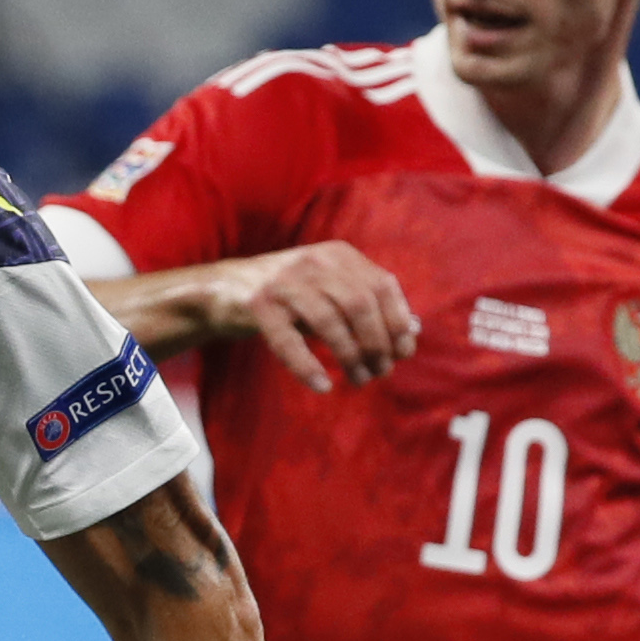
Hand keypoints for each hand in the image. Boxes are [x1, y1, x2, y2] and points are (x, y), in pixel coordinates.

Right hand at [195, 242, 418, 389]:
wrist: (226, 288)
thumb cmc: (291, 296)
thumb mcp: (331, 291)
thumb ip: (368, 305)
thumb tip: (413, 331)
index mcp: (339, 255)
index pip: (382, 285)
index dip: (398, 320)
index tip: (404, 351)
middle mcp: (314, 262)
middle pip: (360, 304)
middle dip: (377, 343)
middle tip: (381, 371)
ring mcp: (285, 282)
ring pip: (329, 322)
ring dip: (350, 357)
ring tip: (359, 379)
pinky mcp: (259, 305)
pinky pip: (288, 342)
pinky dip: (308, 367)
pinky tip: (323, 386)